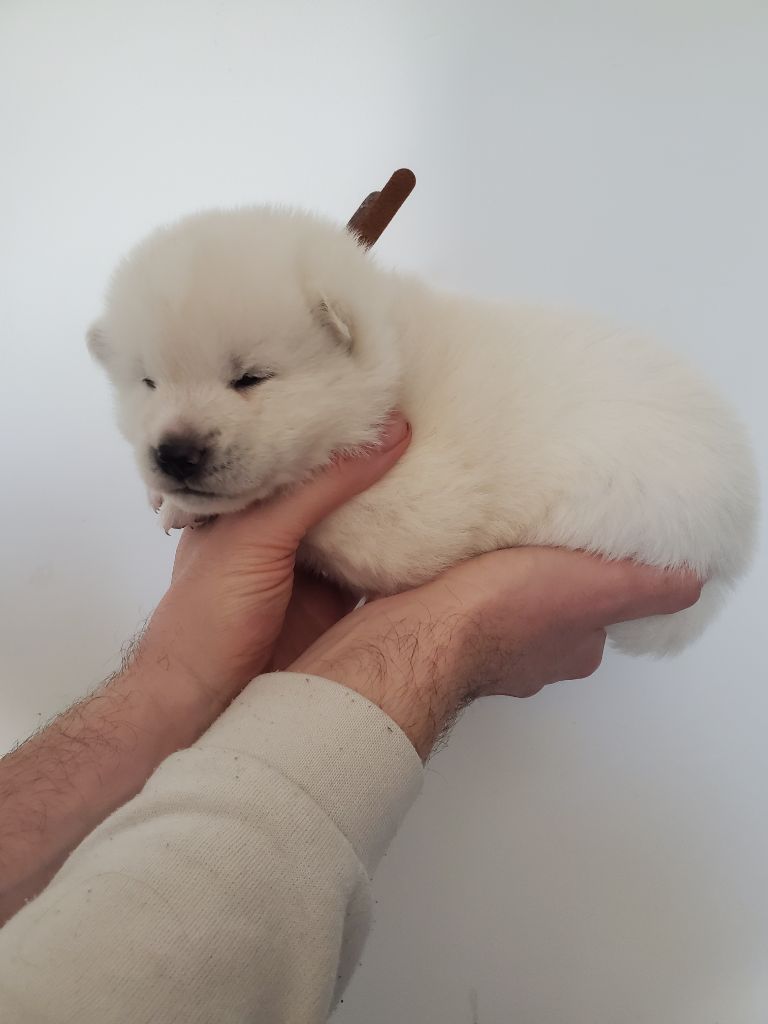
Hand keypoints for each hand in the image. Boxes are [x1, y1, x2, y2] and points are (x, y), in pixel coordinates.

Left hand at [137, 414, 410, 716]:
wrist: (205, 704)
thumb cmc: (208, 616)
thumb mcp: (258, 535)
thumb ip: (318, 488)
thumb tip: (387, 433)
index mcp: (251, 498)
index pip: (303, 446)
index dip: (342, 425)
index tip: (392, 395)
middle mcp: (282, 526)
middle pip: (339, 484)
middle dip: (376, 461)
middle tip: (434, 426)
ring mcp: (310, 566)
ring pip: (361, 524)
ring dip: (394, 505)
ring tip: (446, 465)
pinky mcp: (337, 603)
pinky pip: (378, 568)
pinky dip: (403, 553)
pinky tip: (437, 531)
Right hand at [292, 548, 701, 758]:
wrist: (418, 631)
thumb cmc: (502, 613)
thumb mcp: (595, 587)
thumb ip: (643, 587)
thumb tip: (690, 583)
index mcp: (571, 649)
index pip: (599, 613)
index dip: (600, 581)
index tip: (591, 551)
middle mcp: (528, 658)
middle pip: (550, 612)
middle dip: (547, 581)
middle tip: (543, 537)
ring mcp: (478, 649)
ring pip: (502, 609)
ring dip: (501, 582)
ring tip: (499, 538)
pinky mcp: (436, 630)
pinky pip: (458, 602)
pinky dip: (461, 583)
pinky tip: (457, 557)